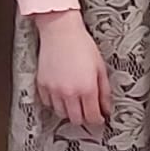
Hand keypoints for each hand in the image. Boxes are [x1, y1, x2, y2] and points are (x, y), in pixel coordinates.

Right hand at [34, 10, 110, 129]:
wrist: (60, 30)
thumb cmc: (81, 44)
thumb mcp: (100, 67)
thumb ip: (104, 91)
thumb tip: (107, 107)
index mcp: (87, 88)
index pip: (93, 116)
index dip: (98, 119)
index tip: (99, 117)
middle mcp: (69, 92)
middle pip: (76, 119)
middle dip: (84, 117)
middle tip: (87, 111)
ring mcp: (54, 89)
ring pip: (61, 113)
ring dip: (68, 111)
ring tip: (73, 101)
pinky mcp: (42, 84)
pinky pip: (48, 103)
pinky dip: (54, 102)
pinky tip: (61, 94)